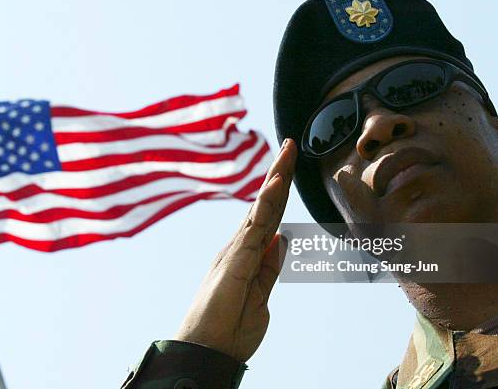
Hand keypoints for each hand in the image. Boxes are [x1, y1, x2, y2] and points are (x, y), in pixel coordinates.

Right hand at [174, 138, 296, 361]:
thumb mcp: (262, 295)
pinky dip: (266, 203)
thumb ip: (270, 266)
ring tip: (286, 152)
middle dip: (278, 174)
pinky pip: (255, 227)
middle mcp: (240, 246)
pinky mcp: (235, 260)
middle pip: (265, 204)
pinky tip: (276, 183)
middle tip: (289, 145)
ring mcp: (237, 250)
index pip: (269, 215)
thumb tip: (282, 240)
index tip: (289, 167)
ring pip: (260, 208)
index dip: (280, 190)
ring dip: (275, 179)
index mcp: (248, 253)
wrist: (208, 352)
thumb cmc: (229, 327)